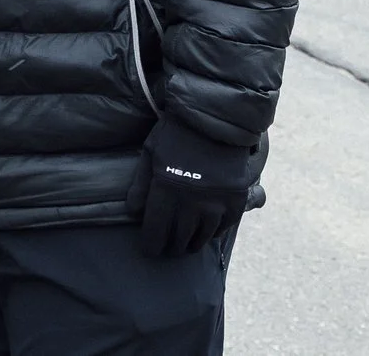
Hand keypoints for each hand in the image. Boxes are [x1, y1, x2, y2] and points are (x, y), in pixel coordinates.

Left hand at [133, 115, 253, 256]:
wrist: (217, 119)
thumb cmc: (177, 133)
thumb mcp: (151, 152)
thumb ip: (140, 184)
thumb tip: (132, 212)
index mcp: (167, 191)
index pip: (156, 233)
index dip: (151, 245)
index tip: (149, 248)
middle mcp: (192, 204)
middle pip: (178, 241)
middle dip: (170, 247)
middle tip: (167, 248)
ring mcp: (216, 205)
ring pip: (201, 239)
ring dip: (191, 244)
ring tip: (185, 244)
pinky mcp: (235, 203)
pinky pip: (222, 229)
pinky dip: (212, 234)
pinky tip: (205, 231)